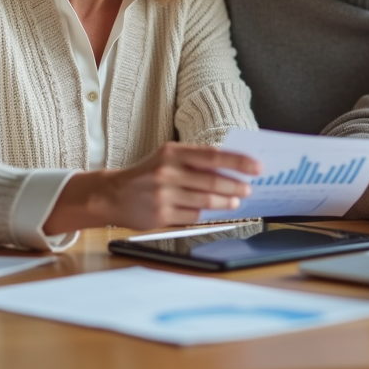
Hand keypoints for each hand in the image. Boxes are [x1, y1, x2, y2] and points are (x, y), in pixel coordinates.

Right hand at [44, 143, 260, 234]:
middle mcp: (167, 171)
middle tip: (249, 189)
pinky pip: (192, 216)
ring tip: (237, 201)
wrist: (111, 194)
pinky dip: (206, 214)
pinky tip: (214, 212)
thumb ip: (193, 162)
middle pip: (211, 180)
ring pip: (204, 200)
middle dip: (235, 185)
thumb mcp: (166, 158)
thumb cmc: (146, 175)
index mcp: (171, 152)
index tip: (256, 167)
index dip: (238, 162)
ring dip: (225, 202)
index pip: (212, 156)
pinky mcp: (160, 215)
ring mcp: (163, 195)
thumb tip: (230, 170)